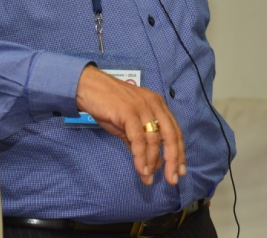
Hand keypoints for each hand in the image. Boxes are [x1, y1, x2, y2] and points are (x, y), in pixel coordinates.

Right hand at [75, 65, 185, 185]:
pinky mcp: (128, 112)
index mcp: (157, 105)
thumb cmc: (106, 103)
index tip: (179, 171)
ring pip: (154, 139)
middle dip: (172, 160)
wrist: (86, 86)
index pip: (175, 131)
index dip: (179, 152)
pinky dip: (141, 156)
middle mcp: (154, 105)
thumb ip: (138, 141)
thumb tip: (149, 164)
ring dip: (152, 161)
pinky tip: (141, 169)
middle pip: (171, 136)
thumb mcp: (126, 123)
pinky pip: (138, 138)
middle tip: (172, 179)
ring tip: (148, 178)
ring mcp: (142, 107)